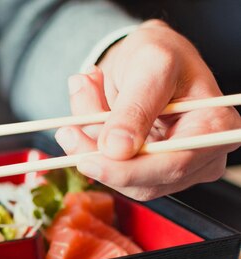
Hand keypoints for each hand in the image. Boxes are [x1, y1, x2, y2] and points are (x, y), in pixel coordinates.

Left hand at [55, 20, 240, 200]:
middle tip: (67, 130)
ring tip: (83, 98)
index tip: (86, 160)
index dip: (126, 170)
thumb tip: (117, 149)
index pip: (172, 165)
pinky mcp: (145, 169)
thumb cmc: (159, 54)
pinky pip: (110, 169)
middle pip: (143, 181)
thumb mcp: (150, 66)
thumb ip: (135, 107)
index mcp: (215, 128)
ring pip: (121, 179)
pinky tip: (86, 110)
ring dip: (89, 145)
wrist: (145, 58)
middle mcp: (200, 155)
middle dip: (99, 157)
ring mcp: (173, 166)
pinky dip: (89, 143)